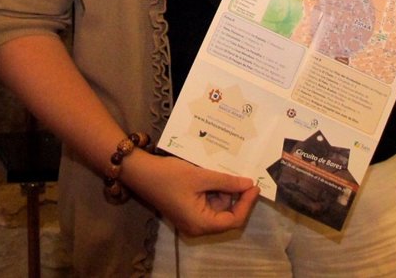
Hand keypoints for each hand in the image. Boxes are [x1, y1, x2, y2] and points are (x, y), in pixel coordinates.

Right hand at [121, 151, 259, 236]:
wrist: (141, 172)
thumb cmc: (170, 176)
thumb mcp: (201, 177)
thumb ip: (226, 182)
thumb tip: (248, 184)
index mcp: (201, 224)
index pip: (233, 220)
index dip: (247, 204)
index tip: (255, 185)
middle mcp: (197, 226)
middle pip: (226, 214)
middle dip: (233, 193)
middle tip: (240, 173)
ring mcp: (192, 218)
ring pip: (217, 205)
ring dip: (222, 188)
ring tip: (222, 169)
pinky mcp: (188, 209)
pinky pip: (207, 201)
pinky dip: (212, 188)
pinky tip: (212, 173)